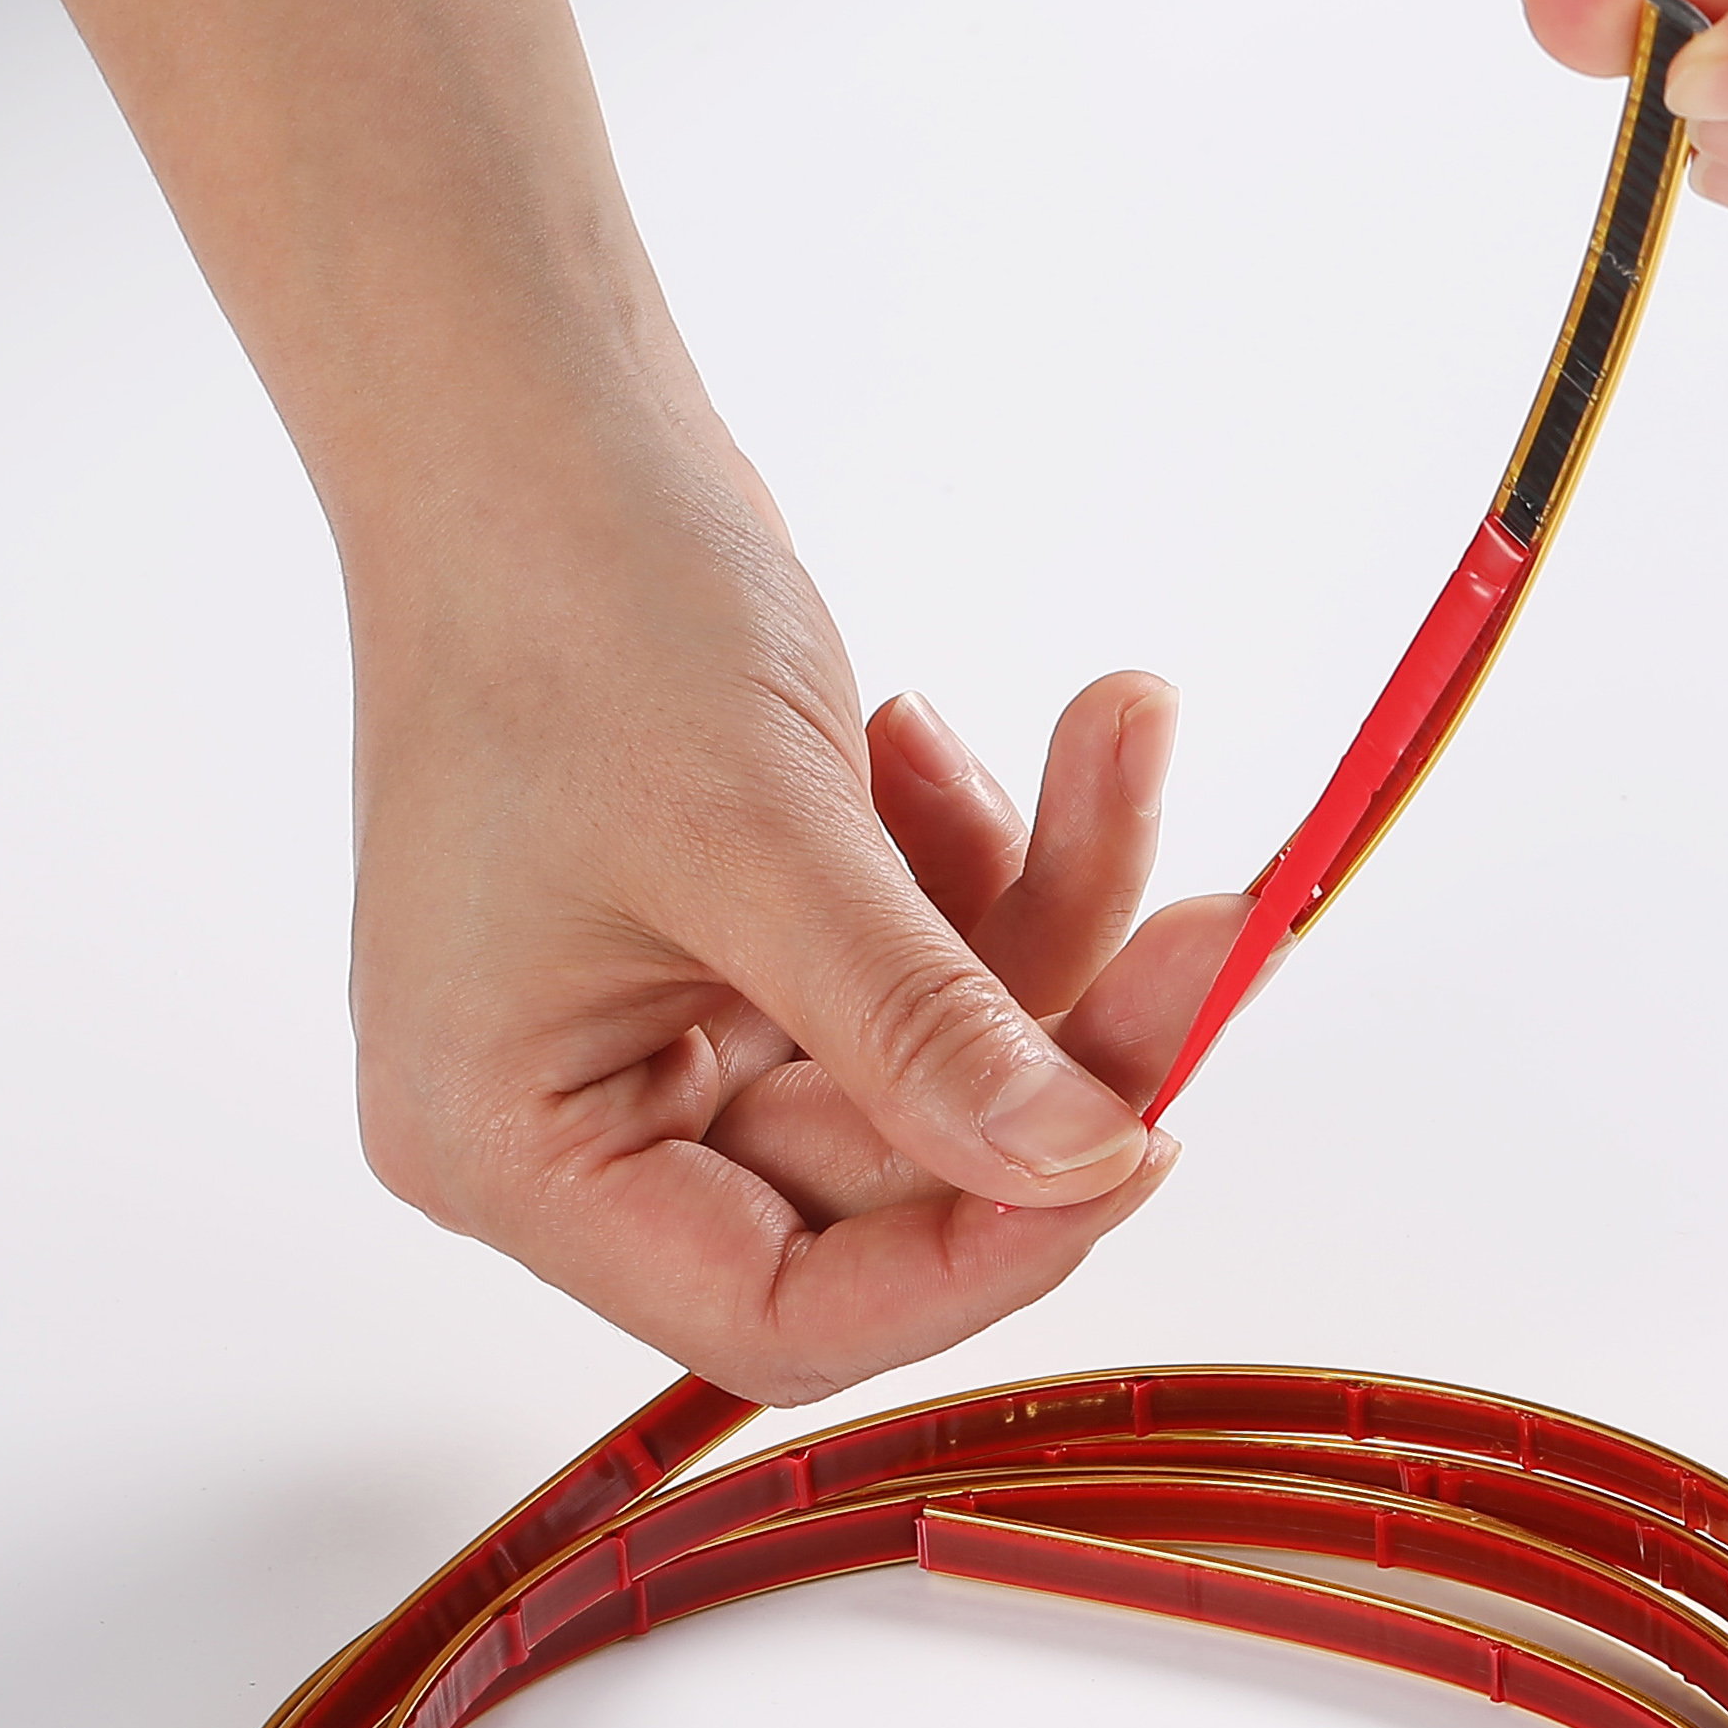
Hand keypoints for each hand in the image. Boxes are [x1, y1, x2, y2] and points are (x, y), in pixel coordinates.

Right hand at [352, 471, 1243, 1404]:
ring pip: (931, 1065)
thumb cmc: (566, 601)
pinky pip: (918, 970)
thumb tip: (1084, 1169)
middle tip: (1216, 924)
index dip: (974, 1256)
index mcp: (510, 1149)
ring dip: (1050, 917)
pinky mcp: (747, 950)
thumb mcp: (760, 833)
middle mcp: (578, 1124)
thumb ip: (924, 1029)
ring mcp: (665, 1036)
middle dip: (1056, 1039)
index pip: (782, 1311)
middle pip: (888, 1180)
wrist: (532, 416)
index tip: (1139, 1145)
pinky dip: (983, 866)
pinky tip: (952, 742)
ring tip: (1116, 734)